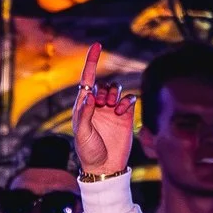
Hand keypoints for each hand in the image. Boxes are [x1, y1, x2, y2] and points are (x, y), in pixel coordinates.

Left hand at [69, 42, 134, 176]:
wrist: (105, 168)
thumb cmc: (88, 152)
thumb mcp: (83, 134)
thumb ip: (85, 114)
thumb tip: (89, 95)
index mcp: (83, 106)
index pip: (87, 80)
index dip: (91, 62)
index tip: (97, 45)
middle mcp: (98, 106)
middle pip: (104, 84)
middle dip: (105, 89)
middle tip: (104, 104)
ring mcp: (112, 111)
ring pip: (116, 89)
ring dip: (115, 94)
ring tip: (113, 108)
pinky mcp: (126, 116)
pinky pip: (129, 99)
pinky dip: (127, 101)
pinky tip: (122, 111)